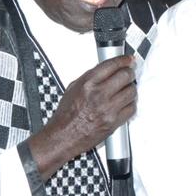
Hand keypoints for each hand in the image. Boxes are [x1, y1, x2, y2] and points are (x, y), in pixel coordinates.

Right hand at [28, 55, 136, 179]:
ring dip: (131, 89)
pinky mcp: (114, 122)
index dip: (124, 60)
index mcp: (87, 84)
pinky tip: (124, 103)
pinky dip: (130, 104)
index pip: (112, 65)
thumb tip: (109, 69)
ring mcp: (108, 109)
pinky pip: (132, 108)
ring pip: (132, 91)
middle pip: (125, 76)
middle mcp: (98, 95)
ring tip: (125, 90)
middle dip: (129, 73)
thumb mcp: (74, 88)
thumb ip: (92, 77)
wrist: (64, 136)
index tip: (129, 59)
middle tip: (129, 74)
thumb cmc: (67, 114)